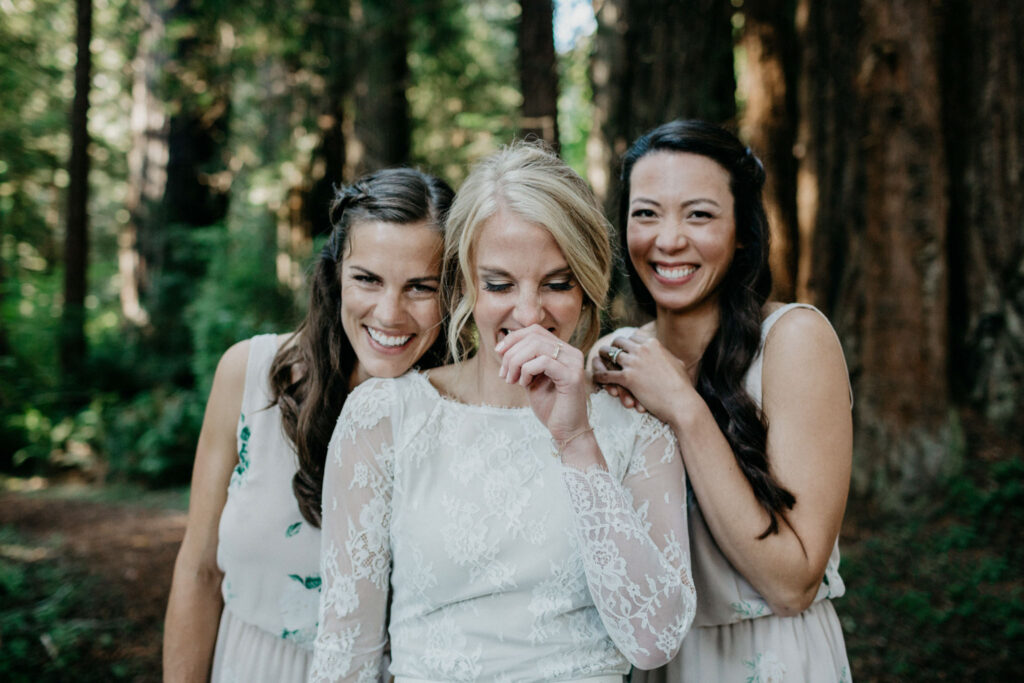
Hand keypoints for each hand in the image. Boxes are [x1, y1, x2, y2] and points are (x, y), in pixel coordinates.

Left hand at [496, 324, 589, 440]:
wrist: (566, 431)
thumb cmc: (549, 407)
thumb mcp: (530, 378)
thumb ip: (522, 361)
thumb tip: (503, 344)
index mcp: (563, 350)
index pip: (535, 330)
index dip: (514, 337)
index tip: (498, 353)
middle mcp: (572, 353)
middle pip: (534, 336)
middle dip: (511, 353)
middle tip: (504, 375)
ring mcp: (574, 363)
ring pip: (536, 347)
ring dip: (516, 362)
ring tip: (512, 380)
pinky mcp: (572, 377)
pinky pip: (543, 362)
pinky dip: (527, 371)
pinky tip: (524, 384)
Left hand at [591, 331, 695, 420]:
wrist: (681, 402)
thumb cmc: (682, 386)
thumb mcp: (676, 363)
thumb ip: (667, 355)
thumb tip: (665, 353)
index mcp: (653, 344)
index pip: (633, 337)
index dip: (626, 343)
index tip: (622, 348)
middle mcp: (642, 349)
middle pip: (619, 341)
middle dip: (613, 347)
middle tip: (608, 354)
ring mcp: (634, 362)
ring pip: (609, 354)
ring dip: (602, 358)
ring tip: (598, 362)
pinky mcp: (627, 377)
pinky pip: (606, 374)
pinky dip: (599, 375)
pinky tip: (596, 378)